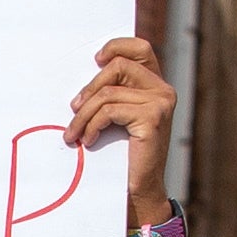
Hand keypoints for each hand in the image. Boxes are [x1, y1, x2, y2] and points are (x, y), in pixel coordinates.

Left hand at [70, 37, 176, 219]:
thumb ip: (112, 93)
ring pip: (108, 93)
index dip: (117, 46)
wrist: (138, 189)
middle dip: (89, 89)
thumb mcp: (116, 117)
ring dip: (83, 115)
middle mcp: (163, 90)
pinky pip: (109, 111)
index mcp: (155, 85)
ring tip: (74, 134)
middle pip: (117, 66)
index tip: (95, 60)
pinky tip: (88, 140)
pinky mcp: (152, 118)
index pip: (140, 48)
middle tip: (73, 110)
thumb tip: (86, 73)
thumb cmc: (122, 154)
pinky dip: (91, 125)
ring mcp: (160, 102)